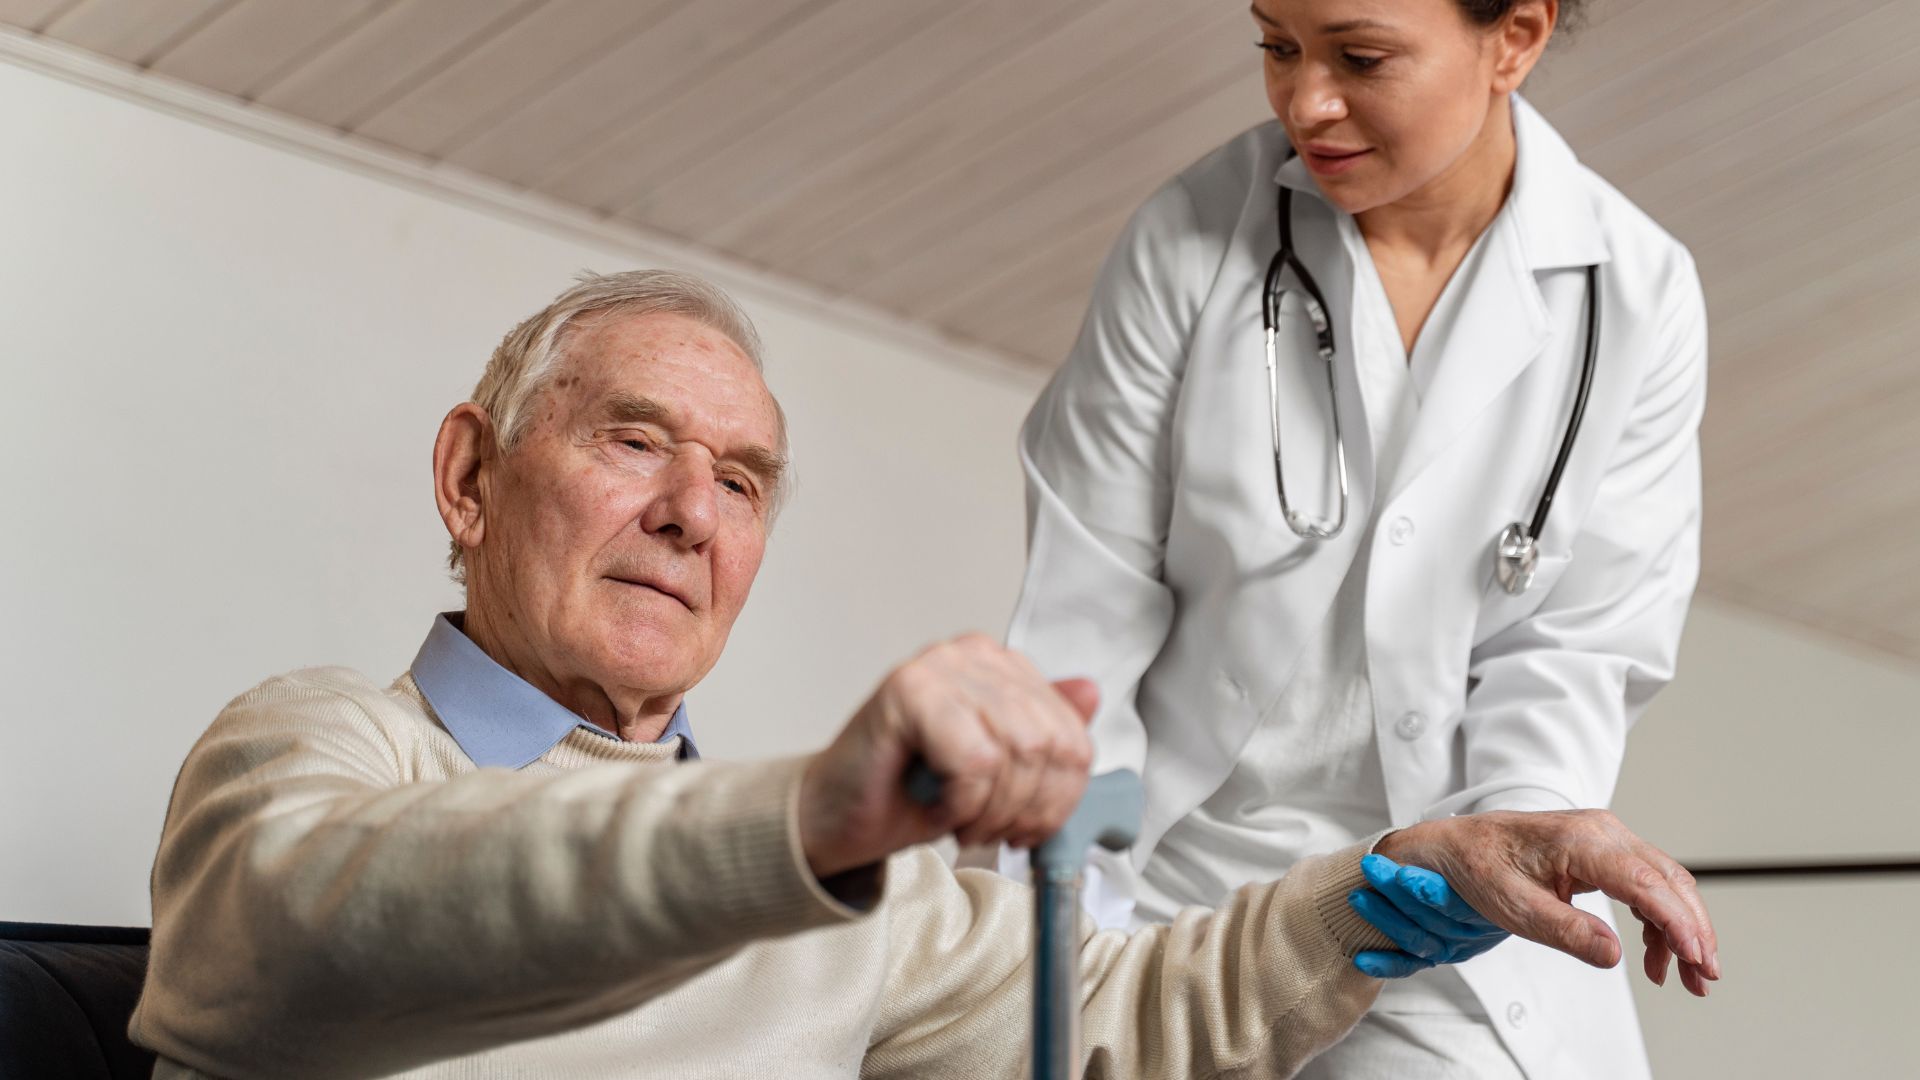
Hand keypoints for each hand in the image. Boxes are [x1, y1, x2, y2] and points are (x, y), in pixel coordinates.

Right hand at [798, 634, 1096, 878]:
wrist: (835, 820)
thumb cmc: (909, 794)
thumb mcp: (996, 772)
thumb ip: (1043, 733)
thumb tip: (1091, 692)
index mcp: (999, 666)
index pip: (1071, 732)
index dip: (1062, 796)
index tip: (1031, 828)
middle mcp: (972, 655)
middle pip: (1049, 743)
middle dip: (1027, 807)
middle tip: (992, 832)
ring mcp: (939, 667)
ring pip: (1016, 752)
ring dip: (993, 809)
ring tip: (963, 822)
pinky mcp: (909, 690)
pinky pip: (976, 761)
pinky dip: (963, 803)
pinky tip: (936, 808)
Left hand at [1348, 854, 1508, 978]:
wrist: (1496, 884)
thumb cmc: (1475, 858)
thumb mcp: (1473, 848)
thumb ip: (1450, 849)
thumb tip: (1411, 839)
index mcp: (1485, 904)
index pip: (1455, 903)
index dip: (1427, 890)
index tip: (1402, 875)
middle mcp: (1469, 930)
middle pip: (1429, 918)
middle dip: (1394, 891)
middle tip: (1371, 867)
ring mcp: (1451, 945)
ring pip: (1416, 939)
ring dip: (1383, 918)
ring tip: (1358, 898)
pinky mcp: (1434, 955)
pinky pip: (1408, 964)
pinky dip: (1385, 963)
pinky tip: (1362, 959)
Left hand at [1373, 810, 1720, 995]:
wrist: (1455, 846)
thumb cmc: (1478, 868)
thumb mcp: (1513, 907)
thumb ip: (1565, 930)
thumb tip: (1614, 955)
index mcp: (1579, 840)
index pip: (1645, 881)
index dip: (1677, 922)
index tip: (1696, 959)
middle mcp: (1601, 831)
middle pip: (1668, 880)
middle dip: (1694, 930)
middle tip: (1704, 977)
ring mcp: (1605, 837)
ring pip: (1664, 882)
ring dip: (1681, 927)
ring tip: (1685, 976)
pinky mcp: (1603, 851)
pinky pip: (1646, 883)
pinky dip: (1659, 919)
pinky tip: (1655, 955)